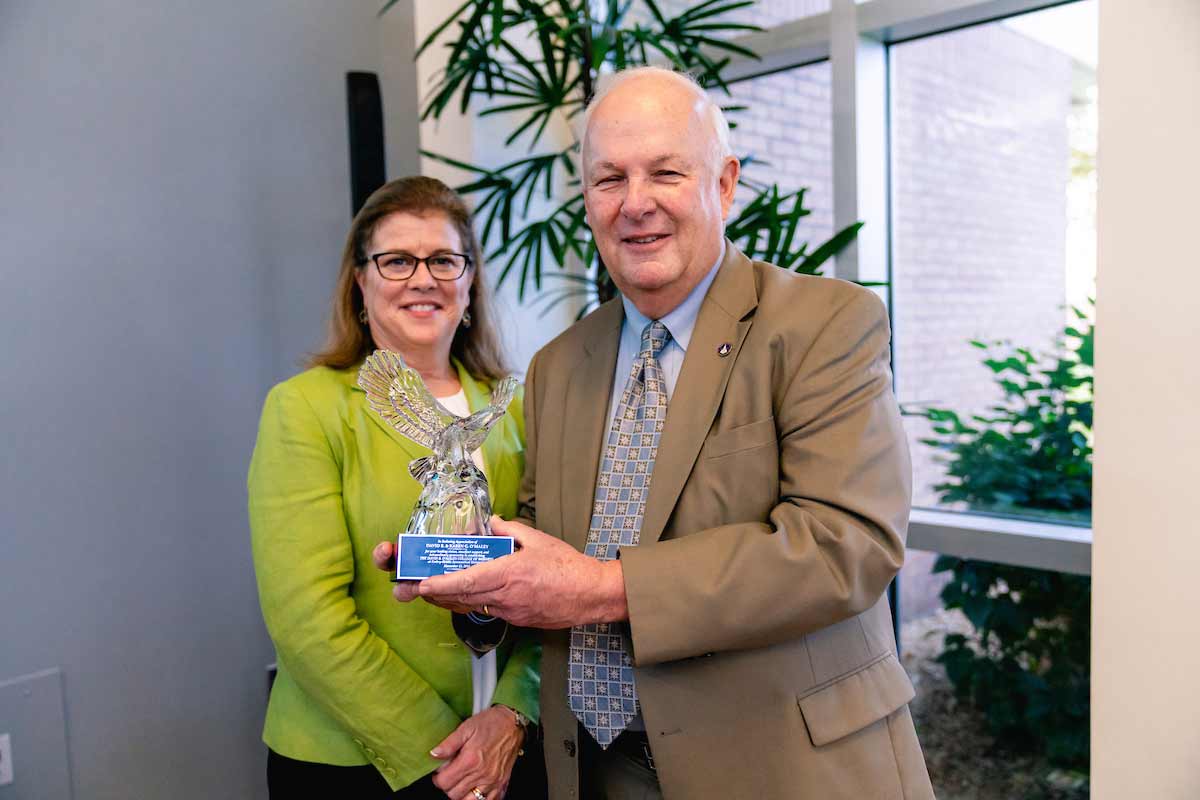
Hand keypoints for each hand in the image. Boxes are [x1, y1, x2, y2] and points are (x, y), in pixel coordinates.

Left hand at [371, 517, 627, 627]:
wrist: (592, 595)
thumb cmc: (568, 566)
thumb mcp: (539, 539)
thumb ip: (511, 529)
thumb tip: (492, 522)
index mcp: (510, 573)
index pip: (468, 580)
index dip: (441, 584)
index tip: (421, 584)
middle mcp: (506, 596)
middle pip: (461, 598)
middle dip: (433, 594)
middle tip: (410, 589)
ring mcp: (511, 611)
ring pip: (471, 606)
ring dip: (448, 600)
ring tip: (428, 592)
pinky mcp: (517, 620)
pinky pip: (487, 611)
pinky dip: (470, 604)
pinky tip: (461, 596)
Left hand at [430, 705, 523, 799]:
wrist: (512, 723)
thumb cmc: (490, 723)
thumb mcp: (466, 728)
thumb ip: (448, 744)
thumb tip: (433, 755)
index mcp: (470, 760)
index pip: (444, 783)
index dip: (438, 779)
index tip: (440, 773)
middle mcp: (482, 774)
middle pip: (454, 794)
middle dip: (448, 786)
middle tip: (450, 775)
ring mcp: (493, 781)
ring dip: (462, 794)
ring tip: (462, 782)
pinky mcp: (502, 783)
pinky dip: (480, 798)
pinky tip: (476, 789)